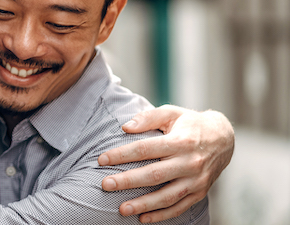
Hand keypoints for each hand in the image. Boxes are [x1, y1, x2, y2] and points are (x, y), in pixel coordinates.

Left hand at [98, 105, 233, 222]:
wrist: (224, 139)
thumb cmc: (190, 123)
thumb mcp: (171, 112)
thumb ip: (148, 118)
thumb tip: (125, 127)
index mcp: (181, 141)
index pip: (145, 149)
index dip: (122, 155)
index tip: (102, 159)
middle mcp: (190, 162)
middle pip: (154, 175)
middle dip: (128, 181)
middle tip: (106, 185)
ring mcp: (196, 180)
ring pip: (167, 196)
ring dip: (143, 204)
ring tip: (122, 209)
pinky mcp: (200, 192)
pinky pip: (179, 207)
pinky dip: (162, 215)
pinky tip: (143, 218)